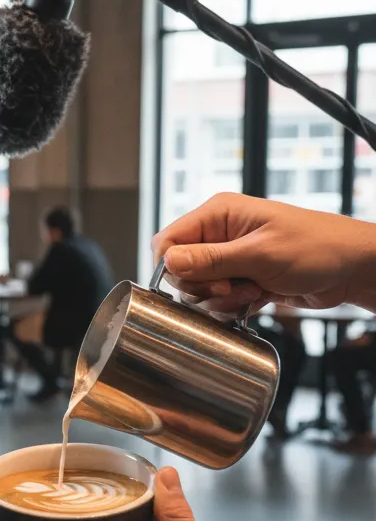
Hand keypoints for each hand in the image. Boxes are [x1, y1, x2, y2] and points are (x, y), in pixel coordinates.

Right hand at [151, 193, 375, 312]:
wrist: (352, 269)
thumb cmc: (317, 248)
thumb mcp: (260, 254)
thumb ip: (210, 260)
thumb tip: (168, 262)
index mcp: (219, 215)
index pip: (168, 240)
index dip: (171, 267)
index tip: (196, 283)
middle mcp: (219, 235)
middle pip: (180, 270)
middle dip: (202, 287)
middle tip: (231, 288)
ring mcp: (229, 258)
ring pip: (198, 289)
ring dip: (220, 300)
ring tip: (252, 293)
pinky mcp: (239, 279)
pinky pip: (217, 300)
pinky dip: (231, 306)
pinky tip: (257, 299)